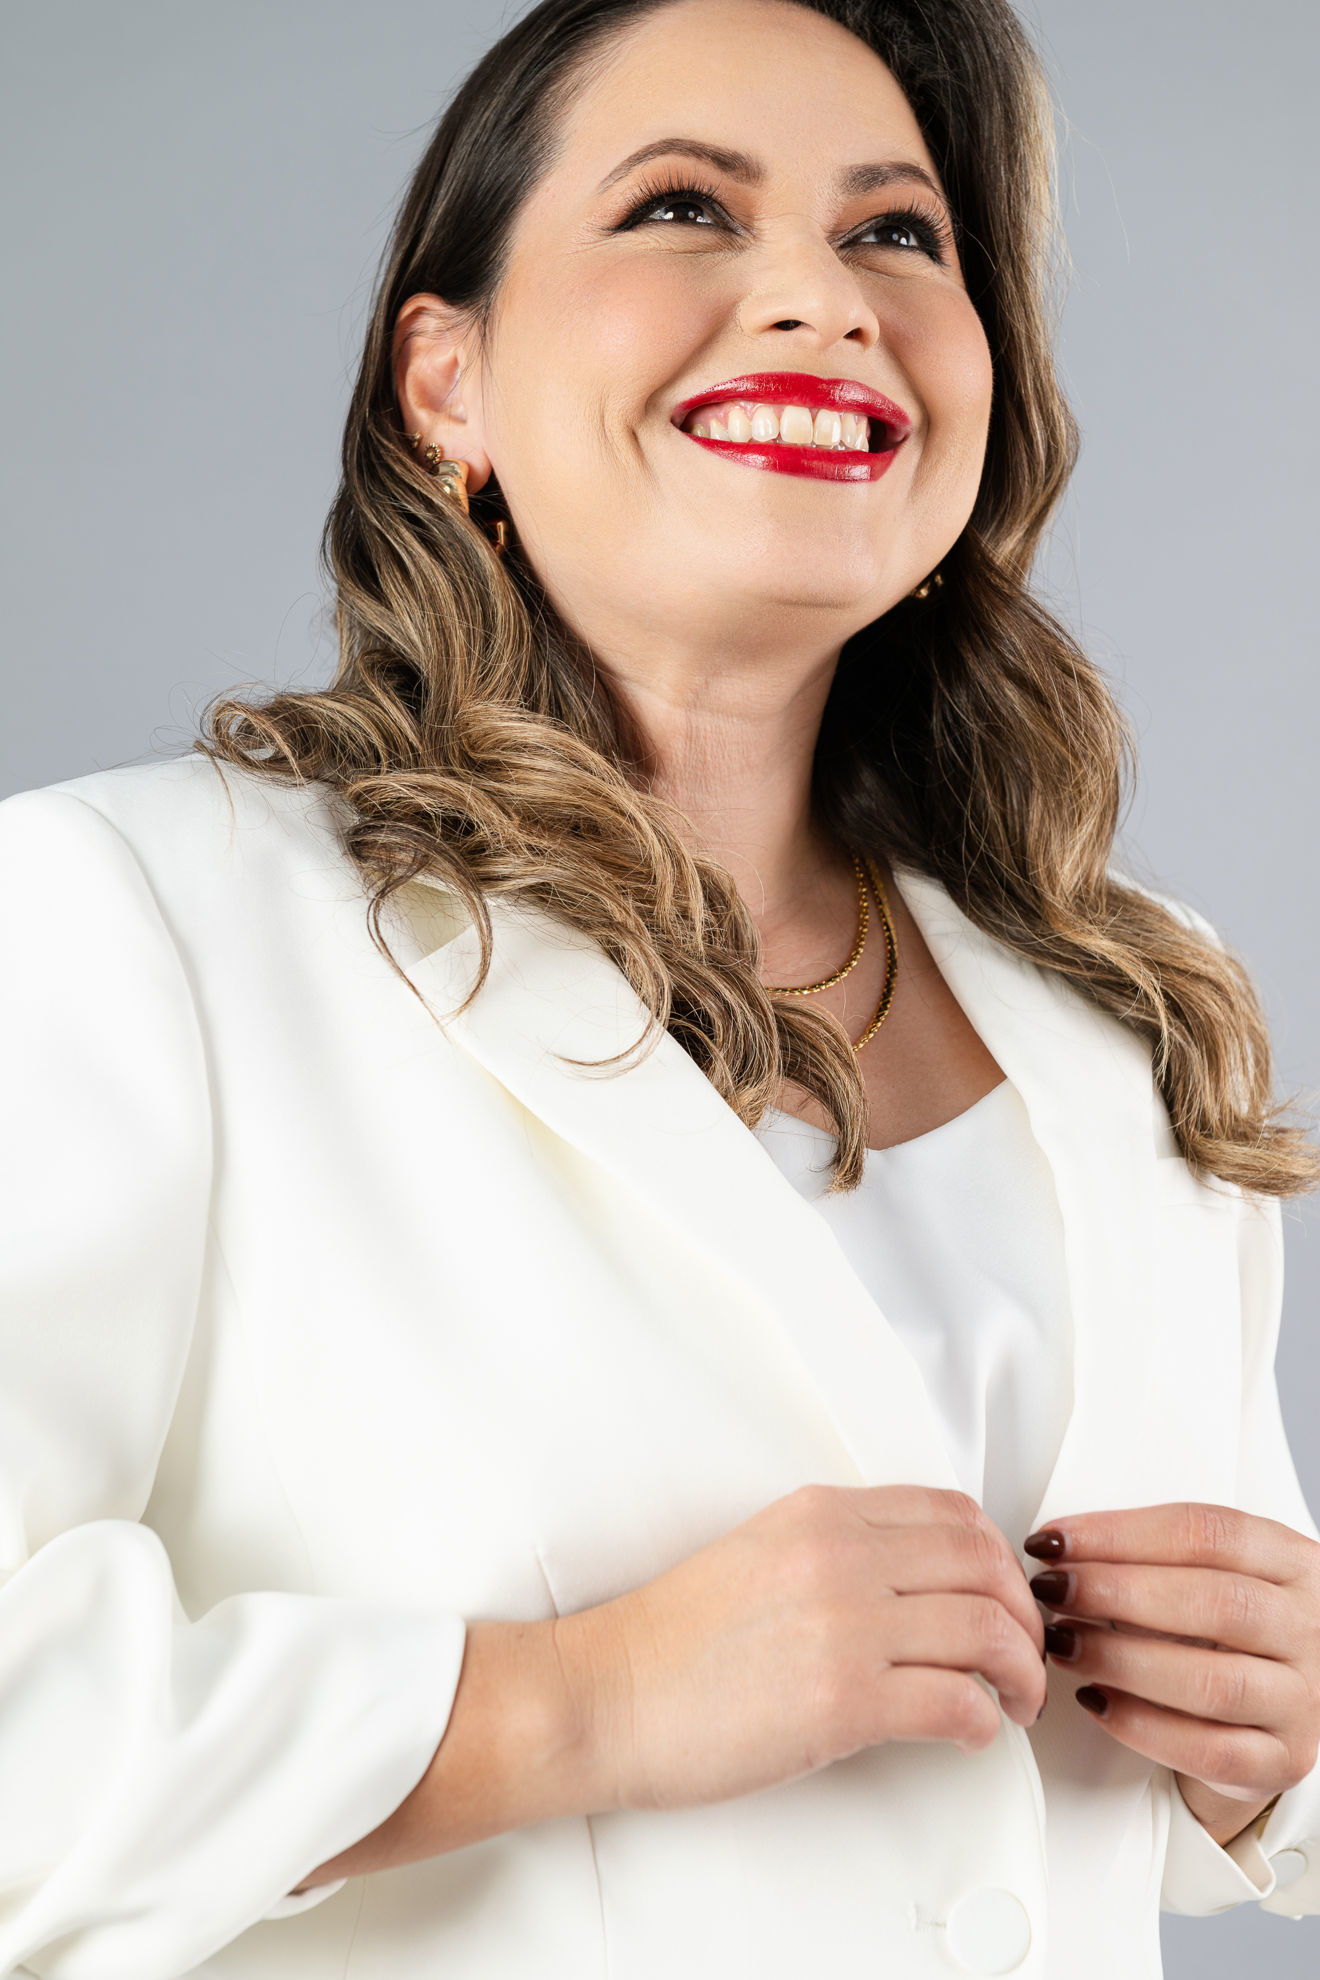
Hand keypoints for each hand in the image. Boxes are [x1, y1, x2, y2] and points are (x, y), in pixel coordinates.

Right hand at [559, 1483, 1046, 1813]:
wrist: (606, 1695)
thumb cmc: (671, 1643)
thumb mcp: (762, 1554)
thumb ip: (838, 1552)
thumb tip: (913, 1585)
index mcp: (821, 1513)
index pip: (953, 1512)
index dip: (1000, 1557)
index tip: (1007, 1592)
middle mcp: (842, 1555)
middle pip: (985, 1566)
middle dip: (1025, 1614)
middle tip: (1027, 1653)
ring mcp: (846, 1625)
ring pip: (988, 1631)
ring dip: (1020, 1673)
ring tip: (1014, 1701)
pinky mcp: (845, 1700)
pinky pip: (958, 1701)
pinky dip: (984, 1721)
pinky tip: (972, 1732)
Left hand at [1026, 1503, 1319, 1842]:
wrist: (1272, 1710)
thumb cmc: (1228, 1631)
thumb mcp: (1211, 1575)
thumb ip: (1154, 1558)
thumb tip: (1062, 1552)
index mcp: (1293, 1562)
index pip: (1207, 1532)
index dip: (1122, 1534)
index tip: (1056, 1543)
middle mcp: (1310, 1627)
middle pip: (1215, 1602)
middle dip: (1118, 1593)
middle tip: (1054, 1590)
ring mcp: (1304, 1699)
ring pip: (1213, 1681)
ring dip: (1122, 1660)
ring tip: (1065, 1644)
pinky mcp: (1283, 1759)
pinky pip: (1210, 1751)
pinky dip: (1143, 1725)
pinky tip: (1096, 1700)